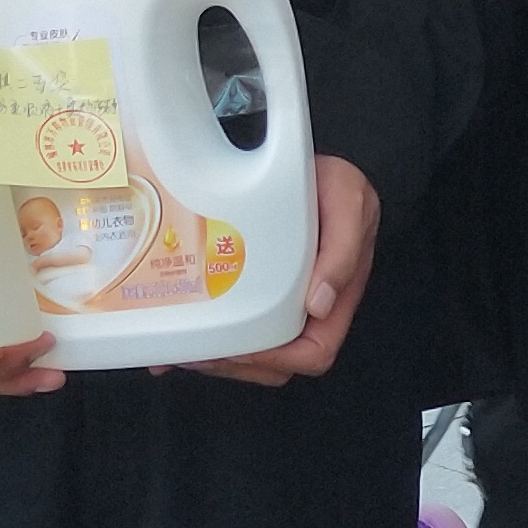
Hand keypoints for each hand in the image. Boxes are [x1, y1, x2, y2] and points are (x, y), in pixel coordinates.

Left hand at [194, 155, 379, 384]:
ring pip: (254, 353)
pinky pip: (236, 326)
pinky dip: (206, 338)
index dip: (279, 358)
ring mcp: (281, 302)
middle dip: (238, 364)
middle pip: (278, 363)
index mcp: (336, 296)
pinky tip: (178, 334)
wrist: (307, 162)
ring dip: (219, 358)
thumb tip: (319, 304)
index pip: (314, 352)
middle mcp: (308, 307)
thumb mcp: (349, 204)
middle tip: (199, 353)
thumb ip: (342, 251)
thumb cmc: (337, 185)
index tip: (245, 347)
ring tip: (183, 349)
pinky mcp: (256, 291)